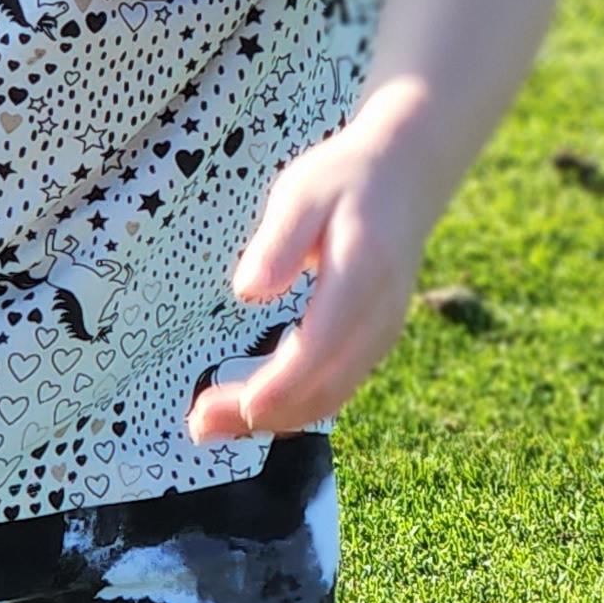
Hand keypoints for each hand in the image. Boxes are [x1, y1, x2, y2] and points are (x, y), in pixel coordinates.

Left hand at [187, 107, 432, 445]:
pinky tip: (250, 408)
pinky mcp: (373, 343)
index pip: (319, 347)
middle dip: (262, 414)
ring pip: (330, 397)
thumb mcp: (301, 193)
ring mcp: (381, 335)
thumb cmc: (343, 182)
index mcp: (362, 276)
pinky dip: (293, 407)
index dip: (279, 385)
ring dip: (273, 420)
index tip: (235, 406)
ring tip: (211, 424)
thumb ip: (278, 242)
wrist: (405, 179)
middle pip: (324, 387)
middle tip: (198, 423)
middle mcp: (379, 316)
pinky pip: (336, 389)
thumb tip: (247, 291)